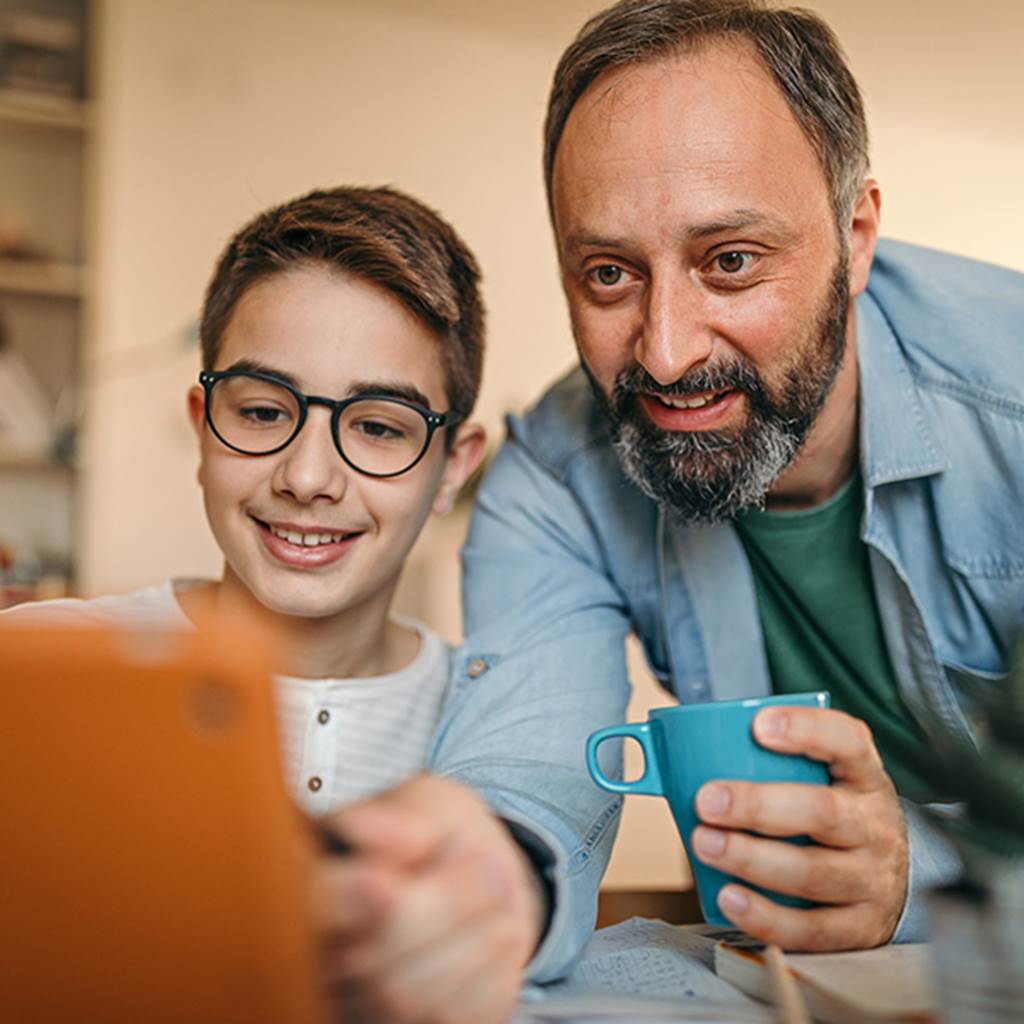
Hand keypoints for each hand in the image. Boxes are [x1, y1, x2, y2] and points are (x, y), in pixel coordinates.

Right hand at [311, 774, 542, 1023]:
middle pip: (366, 960)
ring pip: (403, 999)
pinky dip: (492, 972)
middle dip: (444, 910)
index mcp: (310, 883)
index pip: (313, 903)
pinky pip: (453, 1019)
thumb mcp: (423, 804)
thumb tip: (400, 844)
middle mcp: (321, 955)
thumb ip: (404, 820)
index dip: (343, 900)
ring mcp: (360, 1002)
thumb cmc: (436, 831)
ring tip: (503, 887)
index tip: (382, 883)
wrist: (476, 868)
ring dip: (472, 942)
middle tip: (495, 865)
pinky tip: (502, 929)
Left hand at [690, 707, 907, 950]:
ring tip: (705, 844)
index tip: (759, 725)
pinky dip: (767, 916)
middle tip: (707, 801)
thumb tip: (663, 751)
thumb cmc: (832, 814)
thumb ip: (761, 762)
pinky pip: (811, 929)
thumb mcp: (819, 779)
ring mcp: (873, 880)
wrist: (892, 880)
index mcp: (864, 776)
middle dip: (758, 806)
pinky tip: (729, 897)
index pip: (848, 741)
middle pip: (823, 812)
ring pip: (812, 872)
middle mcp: (876, 826)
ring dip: (751, 858)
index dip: (807, 730)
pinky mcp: (861, 928)